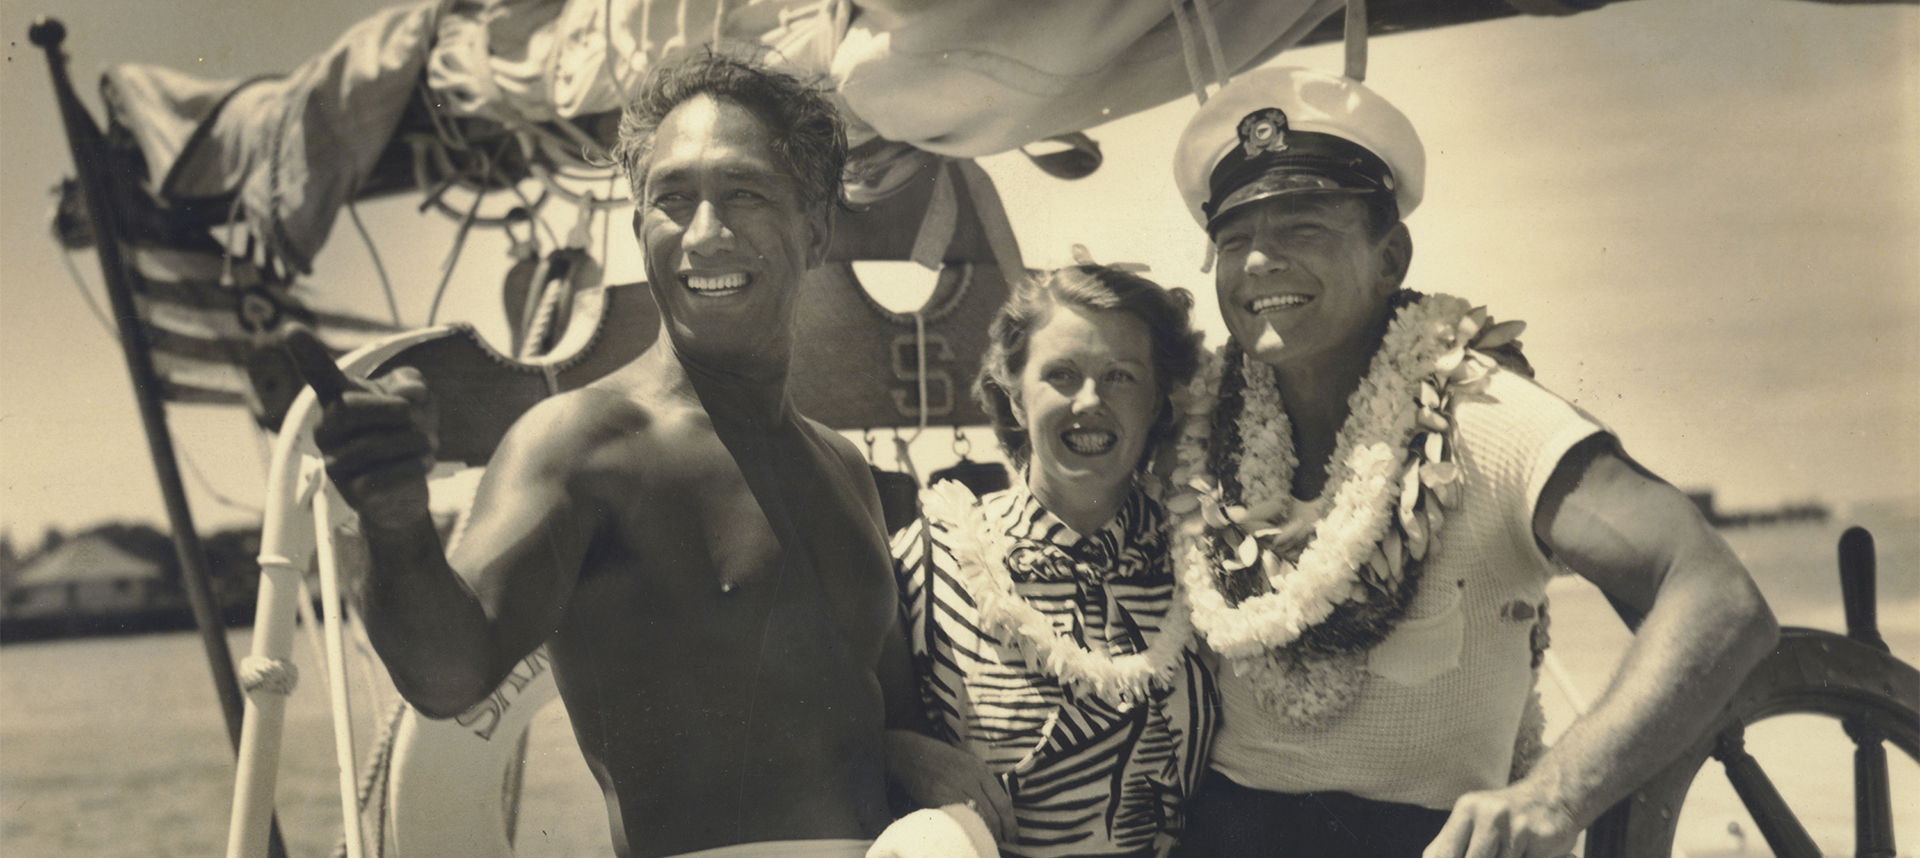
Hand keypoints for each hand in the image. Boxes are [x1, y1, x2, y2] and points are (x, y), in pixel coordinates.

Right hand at [285, 328, 437, 524]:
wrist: (407, 487)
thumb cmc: (406, 433)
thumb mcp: (417, 400)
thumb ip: (413, 385)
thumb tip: (409, 393)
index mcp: (339, 398)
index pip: (319, 372)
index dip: (306, 352)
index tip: (290, 330)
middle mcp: (327, 429)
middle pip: (348, 410)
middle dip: (392, 411)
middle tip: (413, 417)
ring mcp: (335, 462)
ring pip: (372, 446)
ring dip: (413, 441)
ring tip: (427, 443)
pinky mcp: (351, 492)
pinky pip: (382, 477)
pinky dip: (412, 467)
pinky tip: (424, 463)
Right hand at [885, 730, 1016, 843]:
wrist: (912, 754)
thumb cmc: (942, 759)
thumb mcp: (968, 762)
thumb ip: (983, 781)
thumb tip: (999, 807)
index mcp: (981, 770)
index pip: (1003, 803)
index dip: (1011, 823)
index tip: (1013, 835)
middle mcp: (970, 780)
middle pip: (993, 814)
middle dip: (1000, 833)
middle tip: (1001, 842)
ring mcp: (954, 789)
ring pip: (977, 820)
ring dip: (984, 834)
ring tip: (985, 841)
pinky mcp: (938, 799)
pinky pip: (957, 819)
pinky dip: (965, 830)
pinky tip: (967, 835)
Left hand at [1423, 784, 1578, 857]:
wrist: (1556, 795)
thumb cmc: (1509, 816)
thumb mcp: (1475, 821)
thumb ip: (1452, 844)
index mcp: (1466, 810)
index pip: (1442, 854)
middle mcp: (1488, 814)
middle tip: (1495, 853)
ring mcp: (1514, 826)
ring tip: (1512, 850)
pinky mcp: (1538, 837)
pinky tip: (1528, 851)